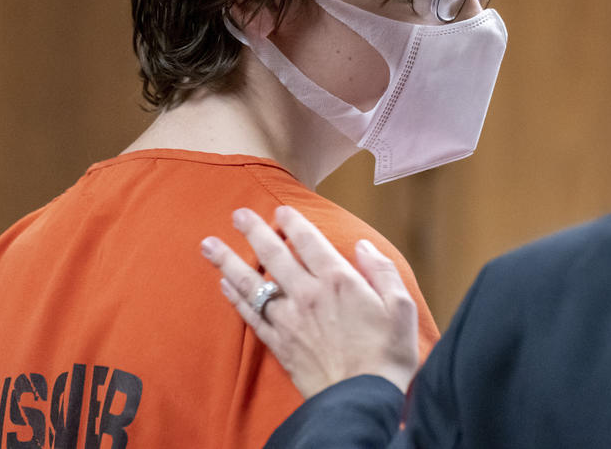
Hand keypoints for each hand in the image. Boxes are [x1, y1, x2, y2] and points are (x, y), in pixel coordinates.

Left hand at [200, 206, 419, 397]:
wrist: (363, 401)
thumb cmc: (388, 354)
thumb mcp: (401, 306)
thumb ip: (381, 271)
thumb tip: (363, 247)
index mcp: (339, 281)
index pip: (309, 241)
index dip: (293, 222)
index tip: (281, 209)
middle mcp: (308, 295)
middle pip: (273, 256)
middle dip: (253, 231)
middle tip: (237, 213)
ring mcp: (290, 321)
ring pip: (252, 284)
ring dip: (229, 262)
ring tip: (209, 245)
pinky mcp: (280, 345)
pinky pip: (251, 316)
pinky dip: (235, 299)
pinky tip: (224, 286)